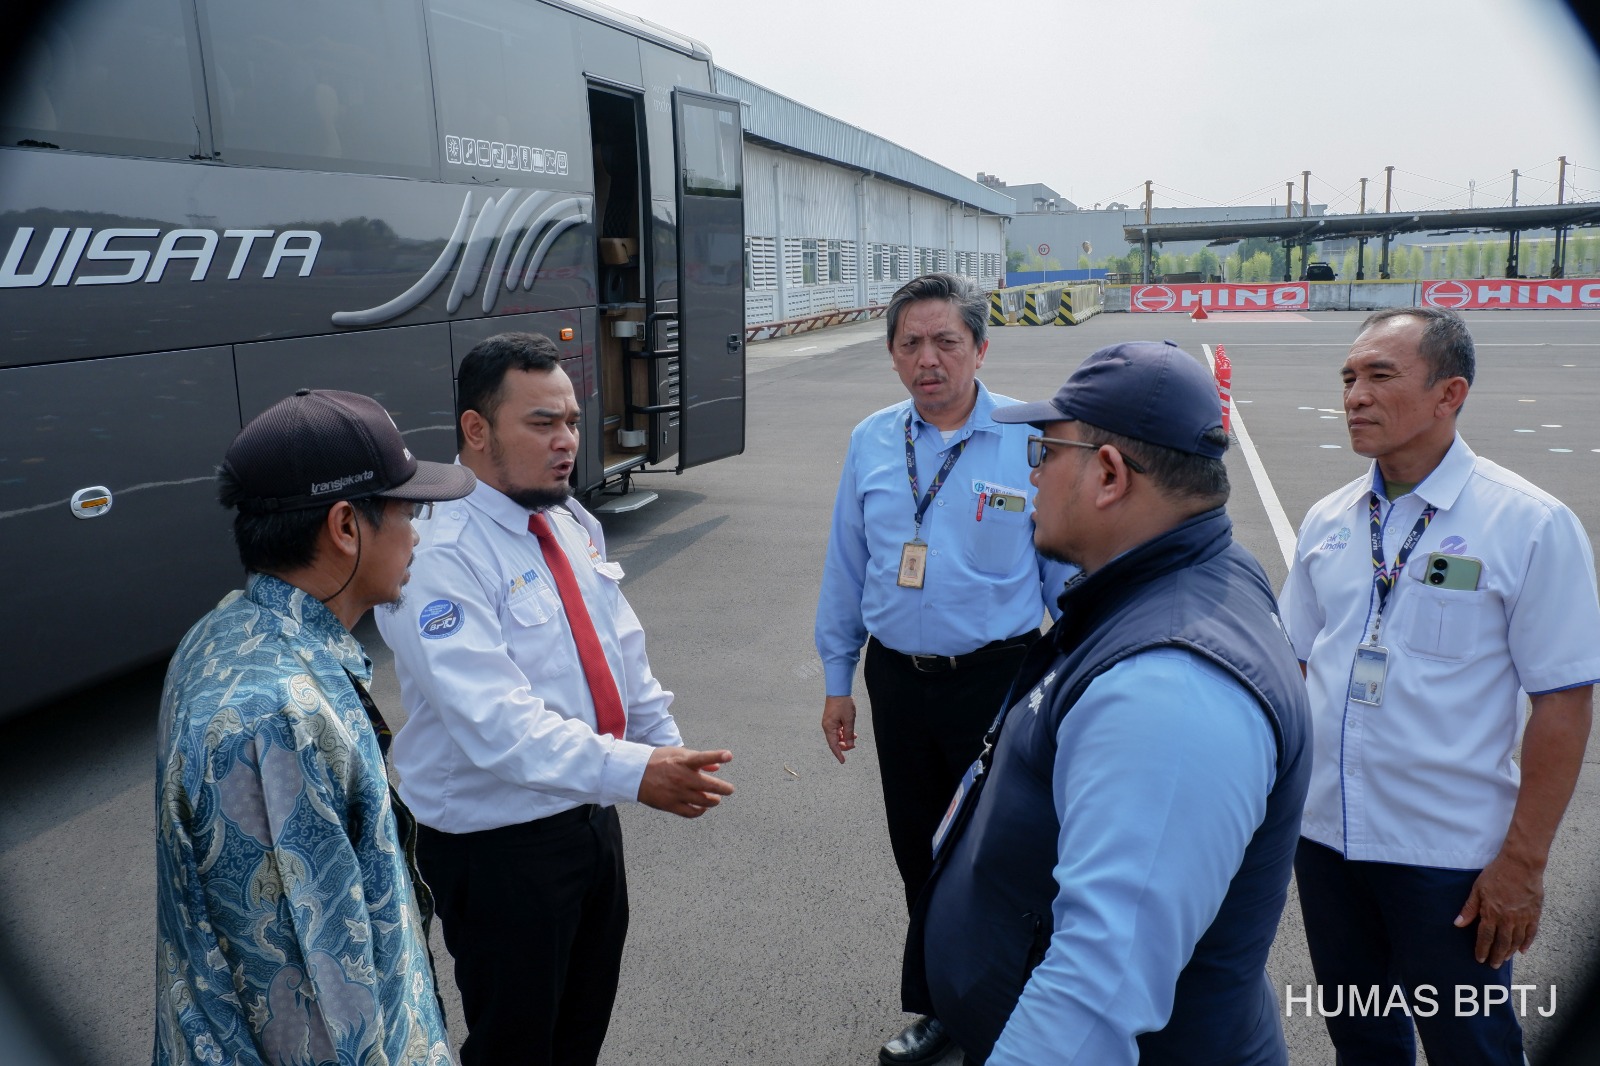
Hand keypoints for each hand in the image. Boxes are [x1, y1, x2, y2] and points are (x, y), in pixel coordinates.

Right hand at [638, 746, 733, 818]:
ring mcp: (677, 793)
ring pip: (703, 801)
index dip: (717, 756)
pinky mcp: (671, 805)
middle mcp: (681, 778)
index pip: (702, 758)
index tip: (729, 755)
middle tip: (729, 790)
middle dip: (724, 789)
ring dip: (714, 801)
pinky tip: (703, 808)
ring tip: (715, 799)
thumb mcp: (678, 754)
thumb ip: (699, 760)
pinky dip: (700, 811)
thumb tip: (717, 767)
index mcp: (683, 762)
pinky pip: (691, 813)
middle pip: (709, 786)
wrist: (635, 774)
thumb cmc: (659, 761)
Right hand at [822, 696, 857, 763]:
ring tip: (855, 737)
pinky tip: (851, 732)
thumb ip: (849, 734)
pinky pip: (837, 730)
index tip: (843, 761)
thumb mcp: (849, 720)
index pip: (833, 745)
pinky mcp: (831, 719)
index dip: (839, 754)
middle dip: (844, 745)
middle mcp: (827, 727)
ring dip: (845, 738)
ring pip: (837, 736)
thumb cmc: (843, 704)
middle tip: (854, 746)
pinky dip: (844, 732)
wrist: (838, 690)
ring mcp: (829, 723)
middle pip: (835, 741)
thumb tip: (850, 745)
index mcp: (829, 728)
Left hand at [1454, 850, 1544, 967]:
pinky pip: (1531, 933)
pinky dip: (1527, 943)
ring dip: (1510, 951)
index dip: (1482, 949)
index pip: (1485, 937)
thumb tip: (1458, 924)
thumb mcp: (1477, 889)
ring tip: (1505, 959)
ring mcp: (1523, 918)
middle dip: (1497, 956)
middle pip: (1502, 943)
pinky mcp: (1534, 914)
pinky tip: (1523, 950)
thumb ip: (1469, 908)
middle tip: (1494, 965)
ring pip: (1516, 941)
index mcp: (1492, 913)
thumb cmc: (1496, 874)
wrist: (1521, 864)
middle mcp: (1508, 919)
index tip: (1480, 959)